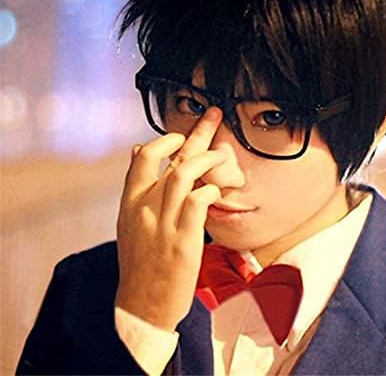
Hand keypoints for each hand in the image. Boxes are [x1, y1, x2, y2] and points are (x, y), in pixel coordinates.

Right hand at [115, 107, 224, 330]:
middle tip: (214, 116)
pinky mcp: (184, 240)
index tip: (181, 135)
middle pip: (171, 159)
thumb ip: (136, 185)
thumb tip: (138, 149)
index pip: (144, 157)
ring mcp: (164, 223)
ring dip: (208, 159)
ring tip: (222, 156)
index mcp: (131, 202)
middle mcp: (145, 208)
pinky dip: (211, 190)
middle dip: (196, 133)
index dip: (165, 140)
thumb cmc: (139, 262)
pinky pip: (198, 203)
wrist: (141, 304)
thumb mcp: (128, 220)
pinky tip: (217, 191)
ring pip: (185, 175)